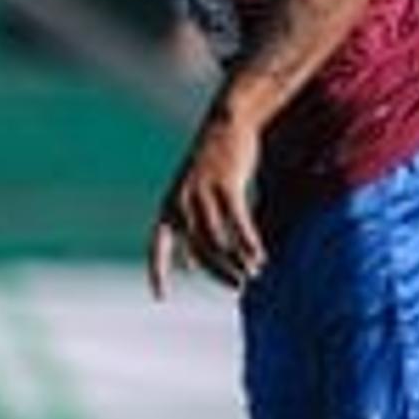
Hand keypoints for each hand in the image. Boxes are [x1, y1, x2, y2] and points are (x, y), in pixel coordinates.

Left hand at [150, 101, 264, 295]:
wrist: (227, 121)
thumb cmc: (212, 164)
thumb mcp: (194, 197)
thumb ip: (191, 231)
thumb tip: (190, 266)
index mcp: (170, 205)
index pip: (158, 245)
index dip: (158, 271)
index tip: (160, 297)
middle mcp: (182, 201)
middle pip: (199, 249)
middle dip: (218, 272)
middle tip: (237, 286)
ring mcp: (203, 192)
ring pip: (219, 239)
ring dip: (236, 260)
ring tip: (254, 272)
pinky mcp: (226, 184)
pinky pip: (238, 223)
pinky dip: (248, 243)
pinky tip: (260, 256)